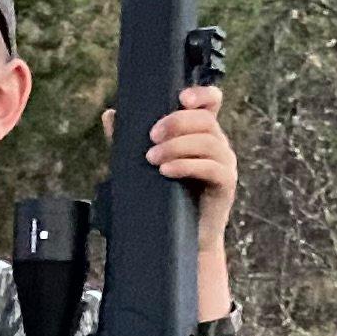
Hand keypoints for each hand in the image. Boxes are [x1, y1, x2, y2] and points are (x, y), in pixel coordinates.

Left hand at [147, 84, 237, 319]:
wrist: (177, 241)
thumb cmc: (162, 199)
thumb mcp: (142, 166)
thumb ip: (128, 140)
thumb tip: (110, 114)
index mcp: (201, 133)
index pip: (211, 102)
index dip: (201, 94)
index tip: (180, 98)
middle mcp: (217, 144)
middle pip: (205, 119)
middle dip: (176, 123)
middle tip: (150, 137)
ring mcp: (225, 163)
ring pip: (208, 142)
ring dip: (178, 146)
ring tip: (152, 159)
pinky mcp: (226, 185)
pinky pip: (212, 168)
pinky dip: (187, 165)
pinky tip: (166, 171)